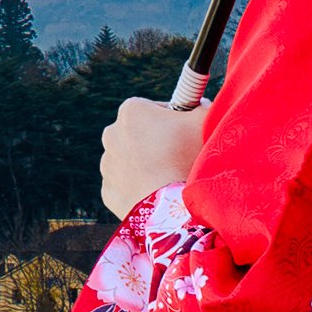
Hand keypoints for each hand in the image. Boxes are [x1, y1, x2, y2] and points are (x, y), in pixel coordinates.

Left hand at [98, 89, 207, 215]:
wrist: (173, 207)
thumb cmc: (190, 157)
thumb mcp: (204, 120)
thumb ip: (201, 106)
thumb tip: (200, 104)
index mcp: (131, 111)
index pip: (155, 109)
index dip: (174, 119)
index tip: (186, 132)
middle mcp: (111, 134)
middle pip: (140, 134)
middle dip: (157, 142)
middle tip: (181, 157)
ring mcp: (107, 164)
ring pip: (131, 161)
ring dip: (147, 166)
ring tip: (172, 178)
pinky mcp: (108, 192)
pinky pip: (126, 186)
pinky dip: (140, 189)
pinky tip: (159, 194)